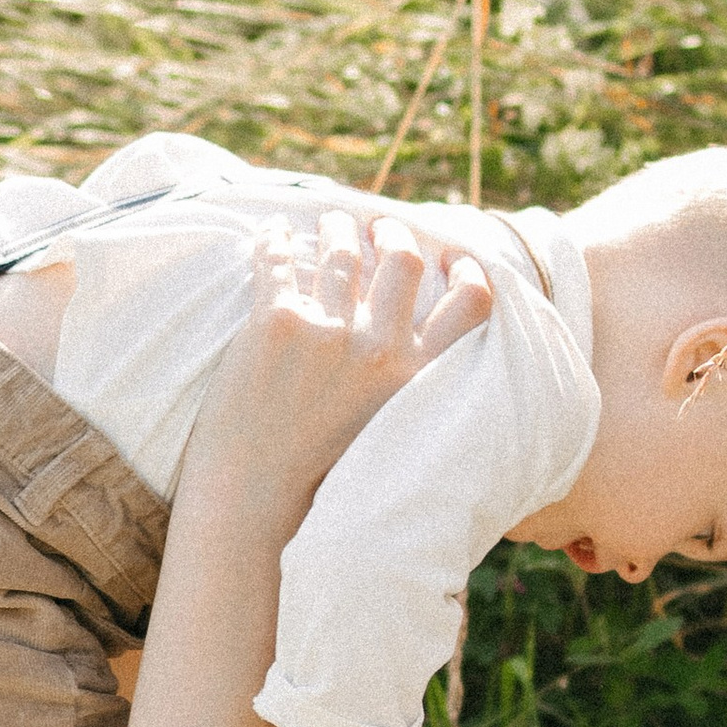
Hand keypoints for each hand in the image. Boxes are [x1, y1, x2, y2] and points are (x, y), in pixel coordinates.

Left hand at [189, 211, 493, 519]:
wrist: (254, 504)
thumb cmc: (324, 485)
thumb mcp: (395, 440)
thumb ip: (414, 394)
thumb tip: (424, 359)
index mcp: (417, 378)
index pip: (472, 303)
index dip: (467, 270)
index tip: (452, 257)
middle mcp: (380, 349)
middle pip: (403, 259)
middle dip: (394, 233)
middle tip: (379, 227)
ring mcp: (328, 331)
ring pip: (342, 250)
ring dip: (337, 227)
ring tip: (330, 222)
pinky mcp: (276, 322)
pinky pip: (280, 258)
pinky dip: (275, 238)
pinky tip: (273, 230)